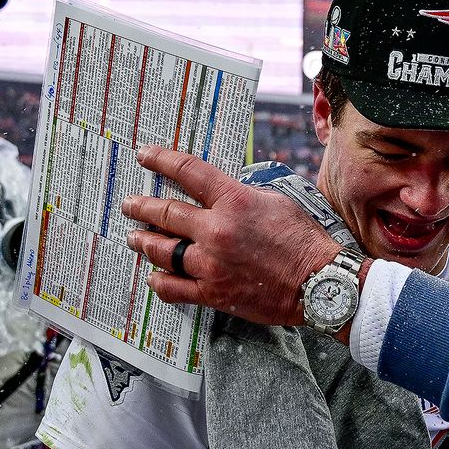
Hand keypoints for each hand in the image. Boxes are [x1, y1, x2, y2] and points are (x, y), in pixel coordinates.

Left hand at [121, 146, 341, 326]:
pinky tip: (155, 276)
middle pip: (164, 214)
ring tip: (135, 239)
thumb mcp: (278, 203)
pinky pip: (174, 288)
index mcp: (234, 202)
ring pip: (162, 250)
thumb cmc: (305, 243)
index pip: (187, 172)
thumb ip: (244, 196)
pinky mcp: (214, 293)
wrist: (319, 284)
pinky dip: (160, 281)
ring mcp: (211, 264)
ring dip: (143, 242)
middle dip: (141, 207)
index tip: (145, 156)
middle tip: (129, 205)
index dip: (161, 160)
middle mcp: (217, 231)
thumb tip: (224, 194)